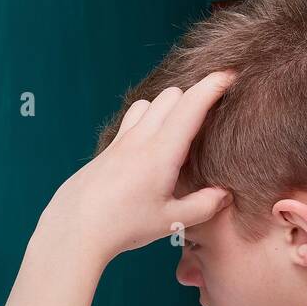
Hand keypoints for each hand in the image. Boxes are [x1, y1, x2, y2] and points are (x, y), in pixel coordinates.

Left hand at [34, 71, 235, 265]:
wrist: (74, 229)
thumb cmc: (122, 227)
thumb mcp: (170, 222)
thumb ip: (203, 206)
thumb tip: (224, 194)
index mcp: (161, 152)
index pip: (192, 105)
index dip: (214, 85)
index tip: (232, 75)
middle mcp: (140, 138)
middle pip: (171, 95)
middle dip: (194, 97)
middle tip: (210, 117)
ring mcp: (121, 141)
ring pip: (148, 103)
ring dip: (167, 108)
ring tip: (178, 132)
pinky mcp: (107, 149)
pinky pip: (131, 121)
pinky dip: (147, 121)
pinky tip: (150, 148)